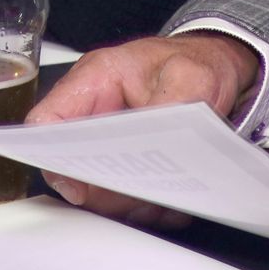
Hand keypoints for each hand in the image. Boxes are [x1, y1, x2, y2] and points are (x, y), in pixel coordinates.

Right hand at [26, 33, 262, 223]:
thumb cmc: (198, 62)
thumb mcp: (189, 76)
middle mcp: (94, 113)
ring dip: (131, 202)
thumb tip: (143, 145)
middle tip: (140, 193)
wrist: (220, 65)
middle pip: (72, 166)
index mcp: (95, 80)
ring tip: (165, 197)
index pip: (47, 123)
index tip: (79, 188)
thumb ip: (165, 107)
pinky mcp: (129, 164)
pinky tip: (175, 201)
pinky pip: (128, 199)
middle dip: (104, 189)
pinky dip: (151, 207)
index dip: (54, 158)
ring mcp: (109, 142)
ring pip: (99, 191)